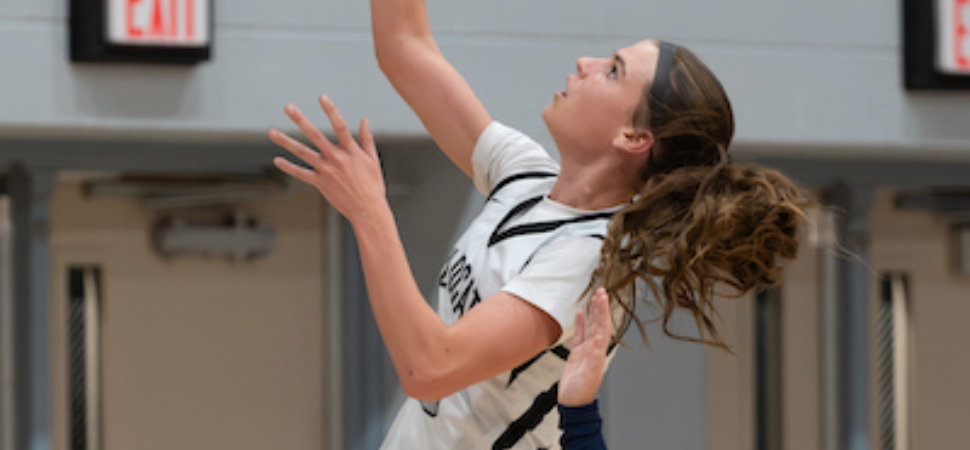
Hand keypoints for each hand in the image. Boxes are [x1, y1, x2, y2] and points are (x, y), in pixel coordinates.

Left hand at [269, 96, 386, 223]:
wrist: (368, 210)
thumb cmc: (373, 185)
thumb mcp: (373, 160)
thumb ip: (366, 139)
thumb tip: (364, 119)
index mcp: (351, 151)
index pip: (340, 126)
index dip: (331, 110)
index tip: (321, 97)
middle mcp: (337, 159)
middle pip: (315, 136)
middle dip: (301, 120)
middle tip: (288, 107)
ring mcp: (327, 171)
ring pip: (303, 153)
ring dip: (286, 142)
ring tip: (271, 132)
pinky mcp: (320, 183)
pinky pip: (301, 174)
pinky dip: (289, 167)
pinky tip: (277, 160)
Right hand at [558, 288, 612, 406]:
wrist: (573, 402)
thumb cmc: (581, 391)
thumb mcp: (588, 374)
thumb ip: (593, 356)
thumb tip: (598, 339)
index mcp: (598, 352)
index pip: (603, 327)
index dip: (603, 312)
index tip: (603, 297)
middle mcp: (594, 348)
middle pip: (599, 323)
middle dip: (600, 307)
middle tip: (601, 291)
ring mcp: (586, 350)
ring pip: (591, 326)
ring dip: (593, 312)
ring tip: (594, 298)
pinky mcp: (577, 353)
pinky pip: (580, 334)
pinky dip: (580, 322)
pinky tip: (579, 313)